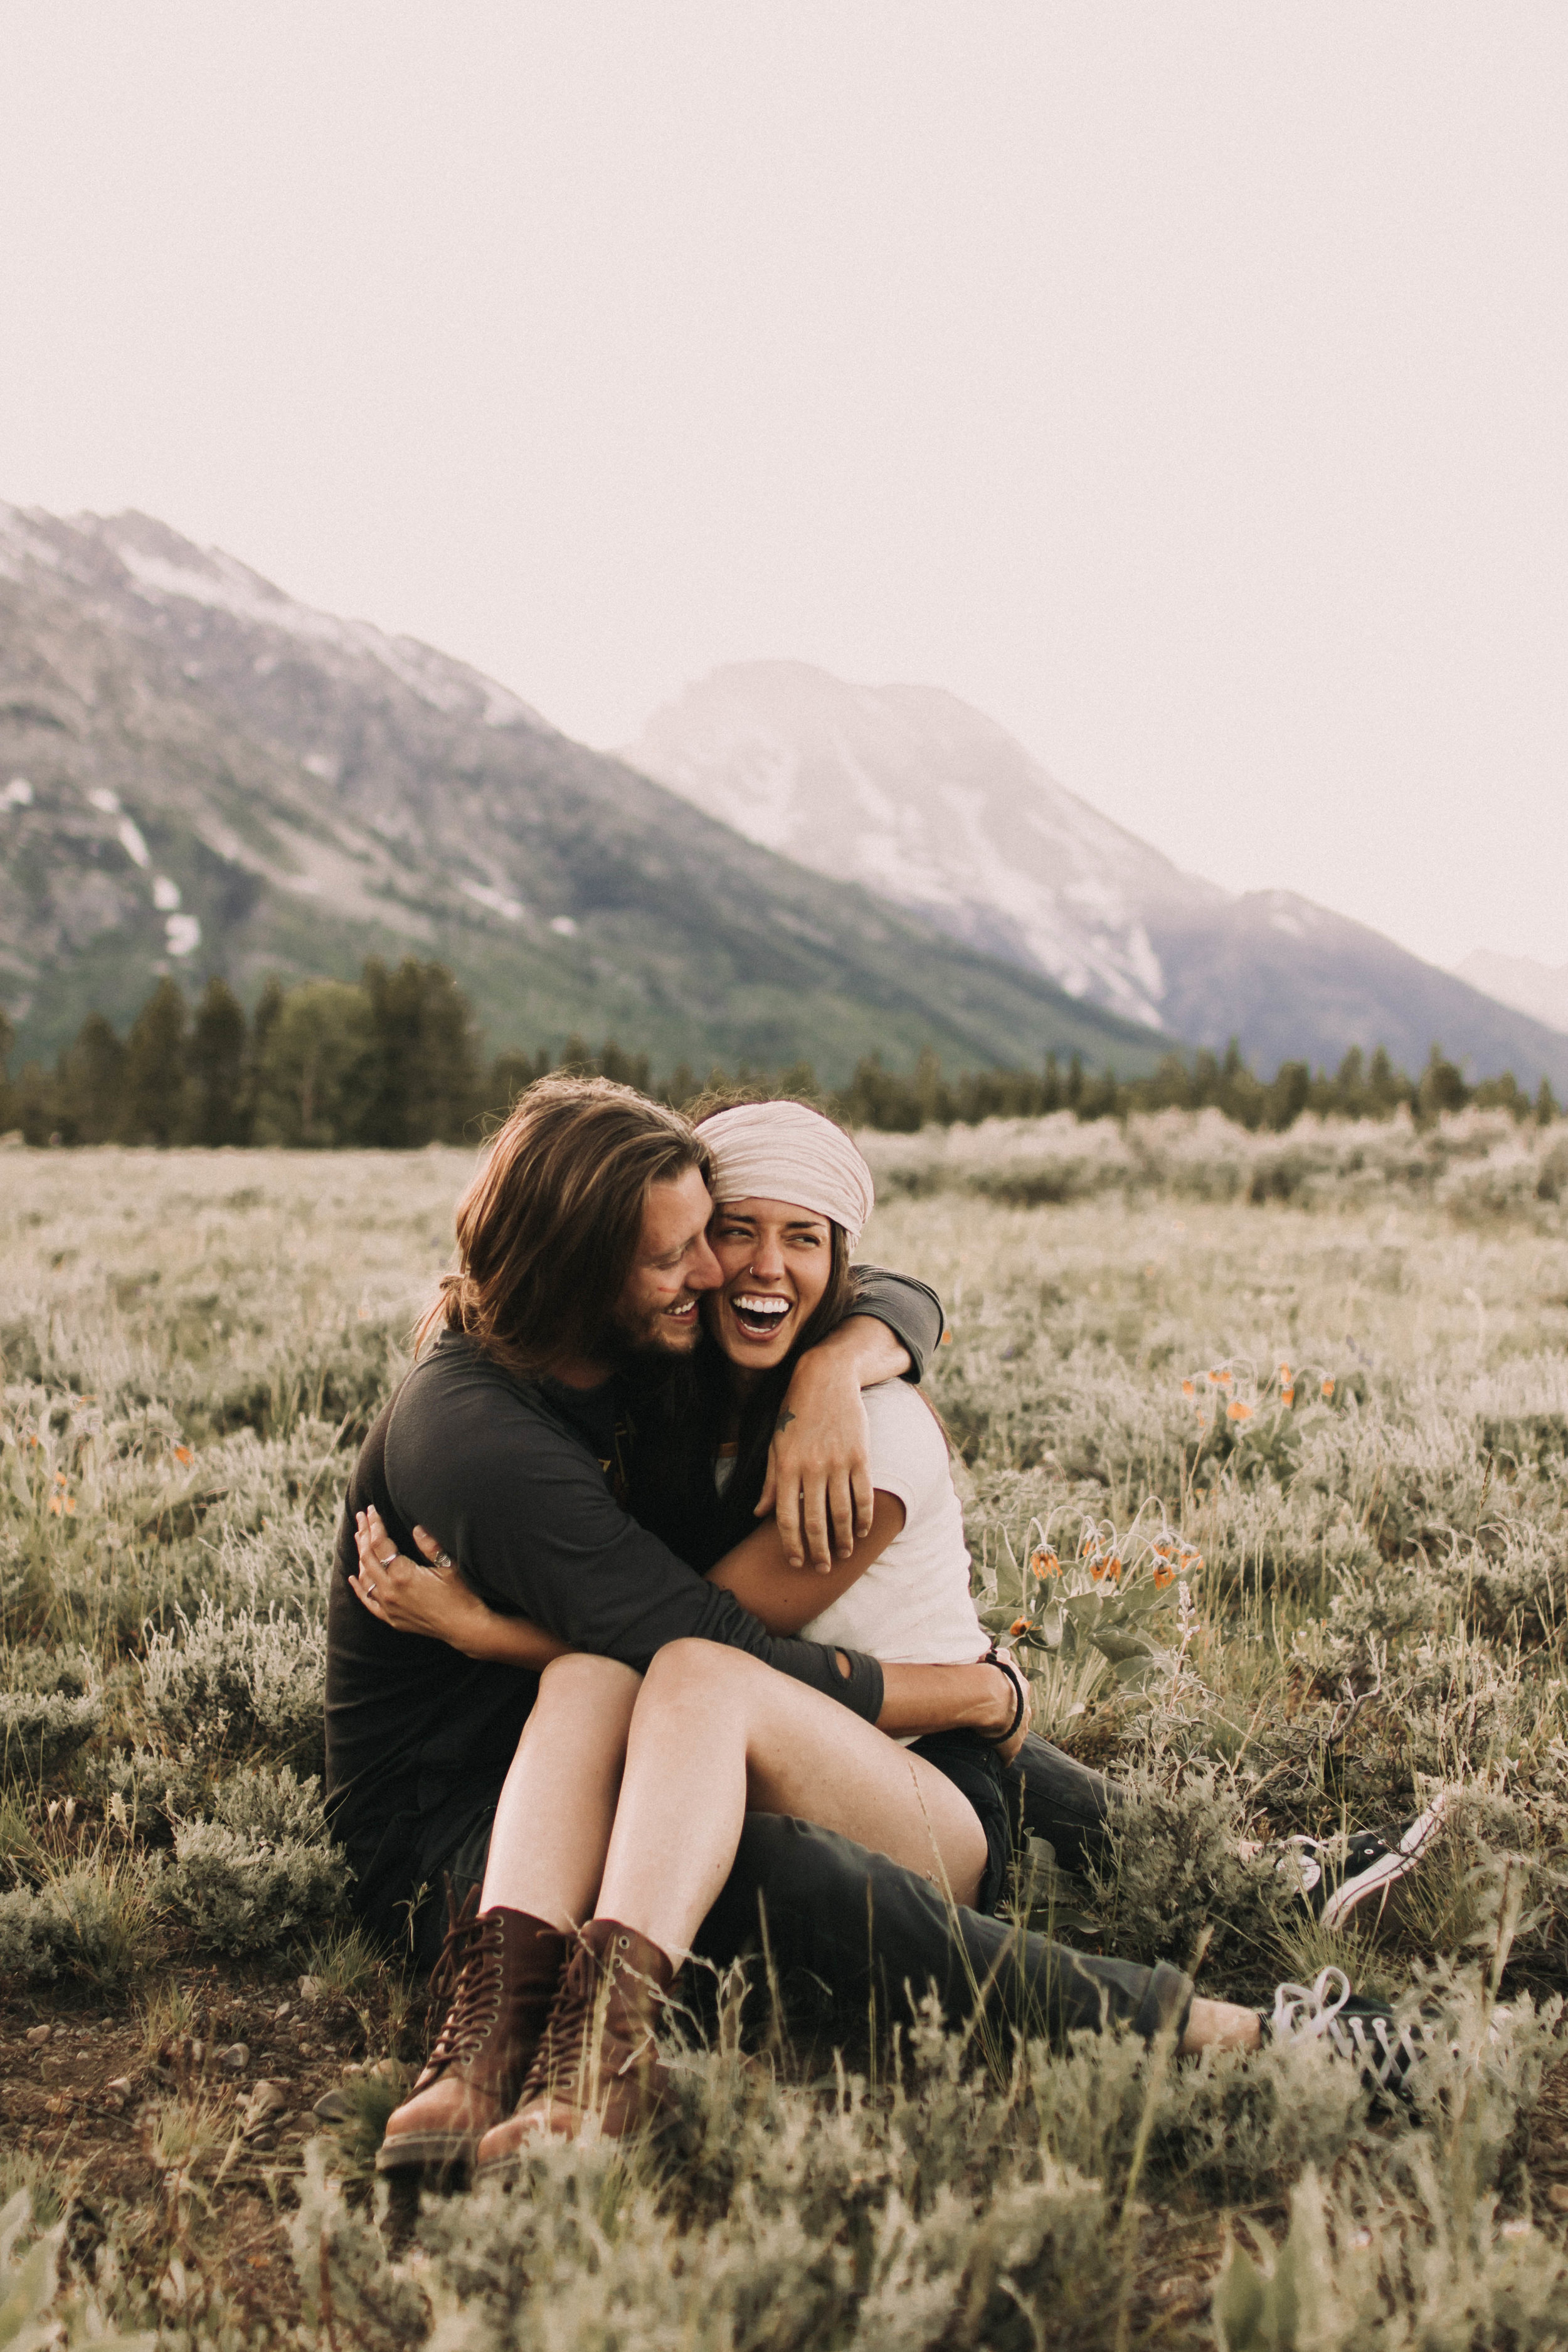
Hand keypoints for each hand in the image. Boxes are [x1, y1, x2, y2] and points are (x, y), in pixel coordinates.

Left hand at [351, 1506, 496, 1656]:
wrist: (465, 1627)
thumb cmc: (461, 1595)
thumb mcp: (449, 1565)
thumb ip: (430, 1545)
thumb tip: (416, 1528)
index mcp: (402, 1575)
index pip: (380, 1544)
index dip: (375, 1524)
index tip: (371, 1510)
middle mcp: (390, 1591)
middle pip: (368, 1557)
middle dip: (364, 1534)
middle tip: (360, 1516)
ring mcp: (388, 1607)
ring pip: (365, 1577)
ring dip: (361, 1555)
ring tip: (360, 1537)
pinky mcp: (391, 1618)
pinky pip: (368, 1601)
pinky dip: (359, 1588)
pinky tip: (353, 1577)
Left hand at [756, 1355, 872, 1571]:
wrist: (826, 1378)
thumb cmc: (795, 1412)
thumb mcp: (776, 1444)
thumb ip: (771, 1481)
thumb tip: (759, 1514)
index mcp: (786, 1466)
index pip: (786, 1516)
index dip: (791, 1544)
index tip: (796, 1562)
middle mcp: (811, 1467)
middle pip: (815, 1521)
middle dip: (818, 1550)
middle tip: (821, 1569)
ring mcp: (837, 1462)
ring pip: (841, 1513)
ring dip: (842, 1540)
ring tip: (842, 1555)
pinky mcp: (860, 1455)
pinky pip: (863, 1494)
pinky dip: (863, 1518)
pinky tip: (861, 1532)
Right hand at [986, 1650, 1033, 1769]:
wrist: (995, 1698)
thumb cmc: (994, 1677)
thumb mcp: (1000, 1661)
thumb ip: (1003, 1657)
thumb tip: (1004, 1651)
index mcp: (1023, 1690)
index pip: (1019, 1695)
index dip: (1009, 1698)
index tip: (1002, 1700)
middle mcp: (1026, 1711)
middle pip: (1021, 1716)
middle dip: (1012, 1718)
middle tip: (999, 1720)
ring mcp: (1020, 1731)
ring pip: (1016, 1735)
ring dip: (1007, 1736)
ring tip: (995, 1738)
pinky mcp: (1011, 1749)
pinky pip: (1008, 1755)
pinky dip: (1003, 1756)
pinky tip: (997, 1758)